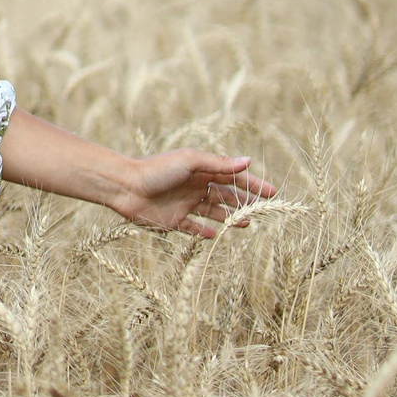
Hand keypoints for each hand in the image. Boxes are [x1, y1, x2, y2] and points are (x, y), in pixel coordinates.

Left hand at [113, 151, 276, 238]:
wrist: (125, 187)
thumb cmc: (156, 170)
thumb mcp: (190, 161)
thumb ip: (218, 163)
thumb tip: (248, 161)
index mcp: (200, 170)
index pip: (233, 177)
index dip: (253, 184)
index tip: (272, 193)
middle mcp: (194, 187)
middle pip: (226, 195)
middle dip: (245, 202)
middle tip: (262, 211)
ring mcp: (184, 204)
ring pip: (213, 212)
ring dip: (229, 217)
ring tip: (245, 224)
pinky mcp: (172, 221)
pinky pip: (192, 228)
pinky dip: (204, 232)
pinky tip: (214, 235)